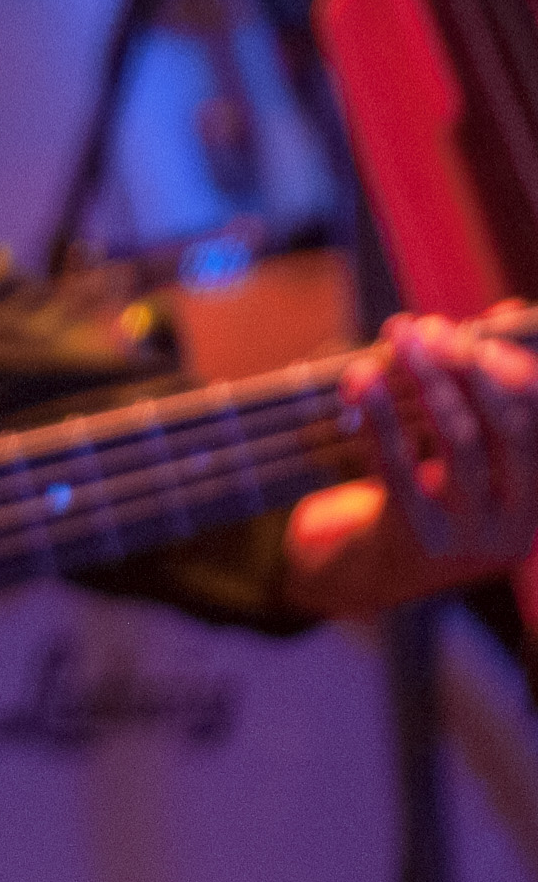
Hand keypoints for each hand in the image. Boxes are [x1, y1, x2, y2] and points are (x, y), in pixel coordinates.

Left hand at [283, 307, 537, 620]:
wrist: (369, 571)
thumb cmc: (422, 490)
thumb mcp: (460, 445)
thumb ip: (480, 385)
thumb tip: (510, 310)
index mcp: (536, 496)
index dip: (518, 377)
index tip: (483, 333)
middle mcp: (520, 523)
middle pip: (509, 433)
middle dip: (471, 371)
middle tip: (434, 327)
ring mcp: (474, 539)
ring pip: (460, 444)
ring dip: (428, 382)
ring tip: (399, 337)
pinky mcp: (421, 542)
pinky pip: (401, 469)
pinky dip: (381, 418)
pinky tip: (361, 379)